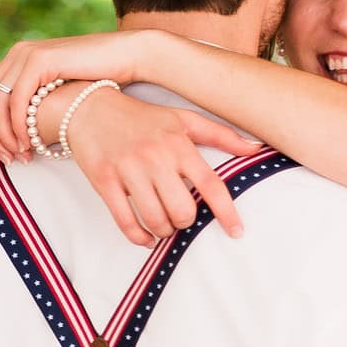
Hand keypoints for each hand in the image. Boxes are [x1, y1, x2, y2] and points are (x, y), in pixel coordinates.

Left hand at [0, 34, 152, 150]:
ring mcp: (27, 55)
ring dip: (3, 135)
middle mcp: (16, 54)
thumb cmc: (99, 80)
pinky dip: (18, 126)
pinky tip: (28, 144)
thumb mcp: (59, 92)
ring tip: (17, 157)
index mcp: (16, 60)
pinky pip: (17, 101)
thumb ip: (37, 102)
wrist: (128, 57)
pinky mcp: (41, 61)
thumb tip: (20, 131)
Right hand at [48, 86, 262, 246]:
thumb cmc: (142, 117)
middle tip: (181, 216)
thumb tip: (256, 149)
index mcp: (178, 144)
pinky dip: (140, 237)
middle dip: (185, 222)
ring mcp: (128, 170)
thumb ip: (220, 135)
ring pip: (156, 220)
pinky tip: (147, 238)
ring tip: (163, 224)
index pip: (210, 184)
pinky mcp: (104, 182)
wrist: (90, 108)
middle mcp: (155, 157)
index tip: (236, 232)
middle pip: (183, 210)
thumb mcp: (182, 119)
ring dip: (164, 230)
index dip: (226, 212)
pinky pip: (126, 222)